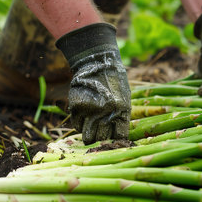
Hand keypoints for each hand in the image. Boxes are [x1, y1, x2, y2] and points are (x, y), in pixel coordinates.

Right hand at [56, 23, 130, 143]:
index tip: (113, 138)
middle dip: (101, 137)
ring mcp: (90, 110)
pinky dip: (80, 123)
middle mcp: (106, 113)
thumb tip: (116, 134)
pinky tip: (84, 115)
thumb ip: (121, 115)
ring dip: (89, 133)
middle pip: (102, 139)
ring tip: (91, 125)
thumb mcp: (124, 96)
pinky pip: (76, 125)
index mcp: (122, 111)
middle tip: (100, 132)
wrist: (98, 62)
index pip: (119, 137)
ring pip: (87, 136)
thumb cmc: (114, 79)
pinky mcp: (76, 106)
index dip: (115, 139)